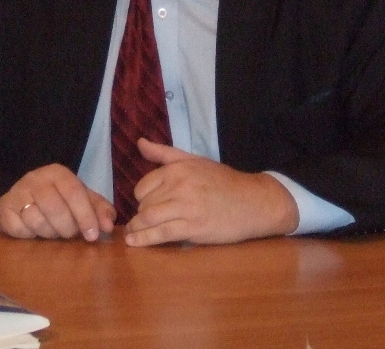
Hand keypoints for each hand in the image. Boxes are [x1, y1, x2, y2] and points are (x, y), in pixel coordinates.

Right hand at [0, 164, 115, 241]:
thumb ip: (100, 211)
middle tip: (70, 235)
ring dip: (49, 233)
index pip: (74, 192)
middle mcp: (35, 178)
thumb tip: (108, 226)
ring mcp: (16, 191)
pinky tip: (34, 232)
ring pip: (36, 220)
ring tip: (53, 232)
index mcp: (57, 173)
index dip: (85, 216)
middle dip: (67, 228)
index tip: (92, 236)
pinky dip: (29, 236)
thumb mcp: (83, 202)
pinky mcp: (3, 207)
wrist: (26, 200)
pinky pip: (18, 228)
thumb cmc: (60, 201)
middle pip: (55, 207)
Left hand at [124, 138, 298, 245]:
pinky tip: (134, 243)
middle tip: (143, 222)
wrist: (252, 202)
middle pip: (144, 204)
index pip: (143, 187)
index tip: (146, 205)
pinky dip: (144, 240)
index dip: (141, 198)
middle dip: (140, 215)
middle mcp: (179, 185)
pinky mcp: (193, 227)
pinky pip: (161, 234)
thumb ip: (164, 153)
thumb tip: (140, 143)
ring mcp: (186, 207)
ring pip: (149, 219)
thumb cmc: (223, 181)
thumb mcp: (194, 160)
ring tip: (132, 234)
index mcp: (178, 169)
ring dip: (137, 229)